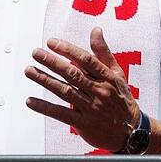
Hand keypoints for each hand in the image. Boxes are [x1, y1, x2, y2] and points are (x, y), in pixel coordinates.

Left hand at [25, 27, 140, 151]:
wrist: (132, 131)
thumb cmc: (121, 98)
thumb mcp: (117, 74)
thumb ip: (103, 52)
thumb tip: (95, 30)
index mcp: (107, 77)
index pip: (86, 60)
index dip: (68, 50)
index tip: (51, 42)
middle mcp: (99, 91)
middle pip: (73, 74)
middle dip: (52, 62)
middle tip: (36, 53)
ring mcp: (91, 108)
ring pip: (65, 92)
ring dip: (45, 80)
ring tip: (29, 71)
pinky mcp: (83, 124)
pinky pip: (61, 114)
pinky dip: (45, 108)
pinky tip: (30, 101)